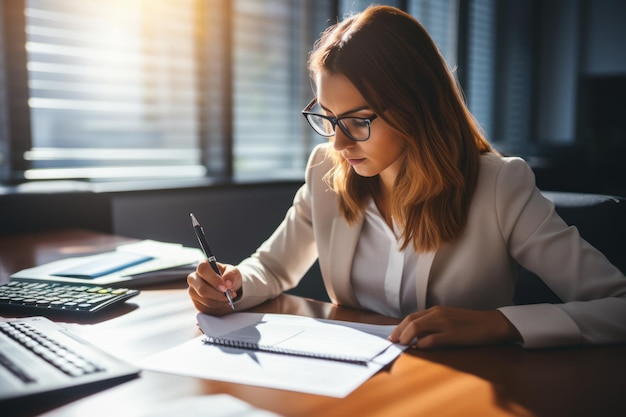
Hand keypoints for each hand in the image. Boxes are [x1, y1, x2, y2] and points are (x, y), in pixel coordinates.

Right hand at [187, 260, 241, 315]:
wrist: (228, 287)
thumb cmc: (228, 277)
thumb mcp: (234, 272)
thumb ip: (232, 275)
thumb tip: (227, 283)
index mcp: (202, 266)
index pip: (203, 270)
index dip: (214, 279)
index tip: (225, 287)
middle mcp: (194, 278)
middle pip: (202, 289)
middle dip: (218, 295)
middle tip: (230, 296)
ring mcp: (193, 292)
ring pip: (206, 301)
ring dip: (221, 302)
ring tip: (230, 299)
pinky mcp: (196, 304)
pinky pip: (207, 310)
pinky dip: (219, 309)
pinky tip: (224, 304)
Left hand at [388, 306, 521, 348]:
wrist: (493, 324)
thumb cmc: (471, 324)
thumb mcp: (450, 320)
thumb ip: (434, 325)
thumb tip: (418, 337)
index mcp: (437, 310)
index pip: (412, 316)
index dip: (400, 326)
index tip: (393, 336)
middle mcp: (438, 314)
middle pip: (411, 320)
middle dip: (398, 332)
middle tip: (392, 342)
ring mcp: (445, 323)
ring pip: (417, 327)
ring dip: (406, 337)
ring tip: (401, 345)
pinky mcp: (453, 334)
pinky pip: (432, 339)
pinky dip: (422, 344)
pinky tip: (418, 348)